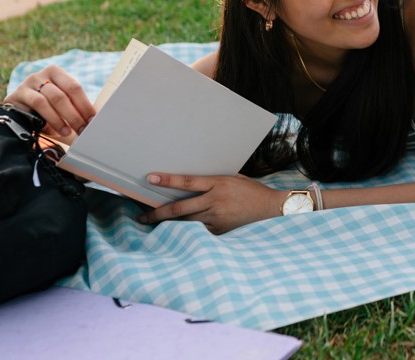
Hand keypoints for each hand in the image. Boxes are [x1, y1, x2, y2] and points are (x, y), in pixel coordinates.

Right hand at [3, 65, 96, 137]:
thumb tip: (93, 119)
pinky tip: (52, 129)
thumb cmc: (44, 107)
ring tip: (68, 132)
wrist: (16, 110)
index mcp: (55, 72)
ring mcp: (27, 83)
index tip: (93, 120)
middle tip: (83, 129)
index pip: (74, 87)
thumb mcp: (59, 103)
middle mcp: (40, 74)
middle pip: (63, 95)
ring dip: (61, 119)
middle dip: (75, 115)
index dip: (85, 105)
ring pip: (50, 100)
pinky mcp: (15, 95)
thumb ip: (73, 106)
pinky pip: (35, 106)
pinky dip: (47, 118)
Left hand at [138, 173, 282, 234]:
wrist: (271, 209)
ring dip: (169, 225)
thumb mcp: (234, 178)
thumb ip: (214, 180)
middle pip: (180, 209)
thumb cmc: (252, 191)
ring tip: (153, 226)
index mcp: (218, 184)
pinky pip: (199, 232)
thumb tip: (192, 181)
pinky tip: (177, 235)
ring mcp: (217, 219)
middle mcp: (215, 201)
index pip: (187, 182)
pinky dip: (188, 233)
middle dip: (158, 213)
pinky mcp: (220, 232)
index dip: (167, 180)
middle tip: (142, 217)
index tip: (150, 178)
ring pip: (186, 223)